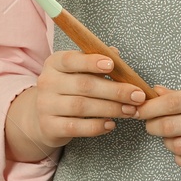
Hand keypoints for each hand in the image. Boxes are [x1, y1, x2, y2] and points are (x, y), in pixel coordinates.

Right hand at [19, 47, 147, 151]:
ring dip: (111, 109)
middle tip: (137, 96)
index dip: (91, 62)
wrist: (42, 116)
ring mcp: (46, 105)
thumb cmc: (68, 89)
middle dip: (115, 91)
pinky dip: (96, 126)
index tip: (112, 65)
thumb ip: (96, 62)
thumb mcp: (78, 71)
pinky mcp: (49, 126)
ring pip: (82, 107)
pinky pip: (76, 127)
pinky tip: (111, 124)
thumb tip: (115, 53)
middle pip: (83, 85)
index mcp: (55, 63)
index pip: (71, 59)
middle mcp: (47, 82)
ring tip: (130, 111)